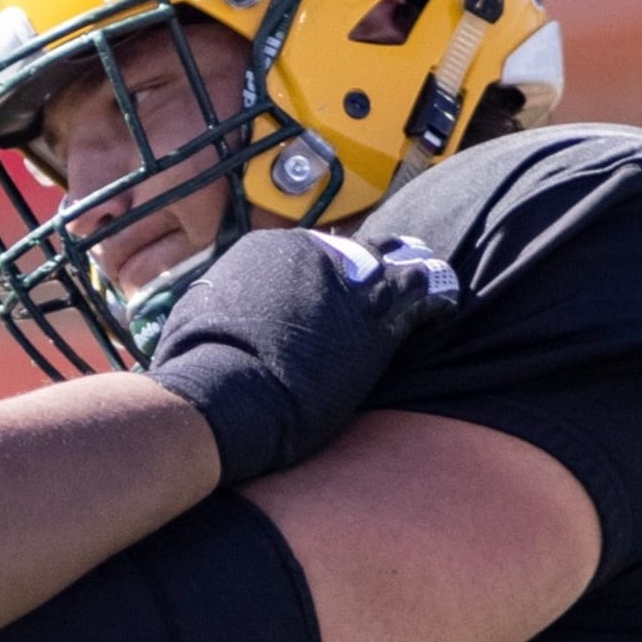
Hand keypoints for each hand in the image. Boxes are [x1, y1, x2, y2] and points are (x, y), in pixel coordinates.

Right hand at [146, 227, 457, 483]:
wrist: (226, 391)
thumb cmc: (199, 368)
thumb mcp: (197, 320)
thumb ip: (217, 306)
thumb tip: (210, 314)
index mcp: (267, 251)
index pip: (310, 253)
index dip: (325, 274)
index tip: (329, 296)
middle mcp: (310, 252)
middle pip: (355, 250)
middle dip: (368, 269)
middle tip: (378, 291)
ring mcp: (348, 278)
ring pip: (397, 258)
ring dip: (408, 273)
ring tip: (422, 284)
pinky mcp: (378, 314)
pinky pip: (425, 289)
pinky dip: (437, 297)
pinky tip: (444, 307)